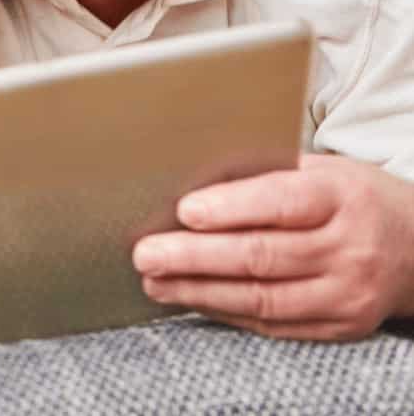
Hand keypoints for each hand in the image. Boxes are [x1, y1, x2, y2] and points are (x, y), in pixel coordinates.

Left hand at [132, 153, 413, 338]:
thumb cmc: (349, 197)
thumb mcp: (319, 169)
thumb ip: (263, 172)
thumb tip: (188, 176)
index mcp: (341, 197)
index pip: (282, 203)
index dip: (230, 208)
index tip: (183, 211)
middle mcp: (349, 248)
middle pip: (263, 256)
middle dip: (196, 257)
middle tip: (146, 254)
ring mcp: (347, 293)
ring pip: (263, 298)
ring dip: (200, 292)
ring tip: (155, 282)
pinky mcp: (340, 325)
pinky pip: (274, 323)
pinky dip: (227, 311)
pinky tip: (192, 299)